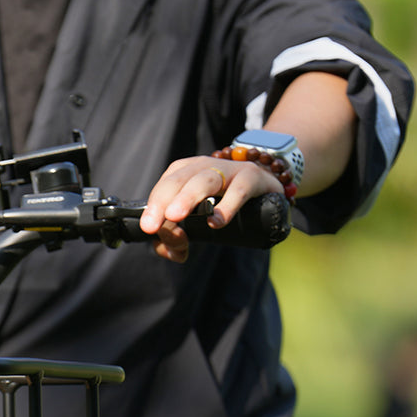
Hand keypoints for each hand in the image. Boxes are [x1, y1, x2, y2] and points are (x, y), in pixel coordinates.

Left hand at [138, 156, 283, 262]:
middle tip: (153, 224)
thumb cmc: (223, 204)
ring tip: (176, 217)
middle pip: (178, 181)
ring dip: (188, 197)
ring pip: (205, 180)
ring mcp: (229, 170)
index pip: (164, 187)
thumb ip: (176, 236)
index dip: (154, 208)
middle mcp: (203, 167)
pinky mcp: (252, 177)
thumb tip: (169, 250)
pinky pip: (239, 190)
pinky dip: (227, 206)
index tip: (149, 229)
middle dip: (162, 202)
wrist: (266, 189)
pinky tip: (216, 222)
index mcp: (184, 173)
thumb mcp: (196, 218)